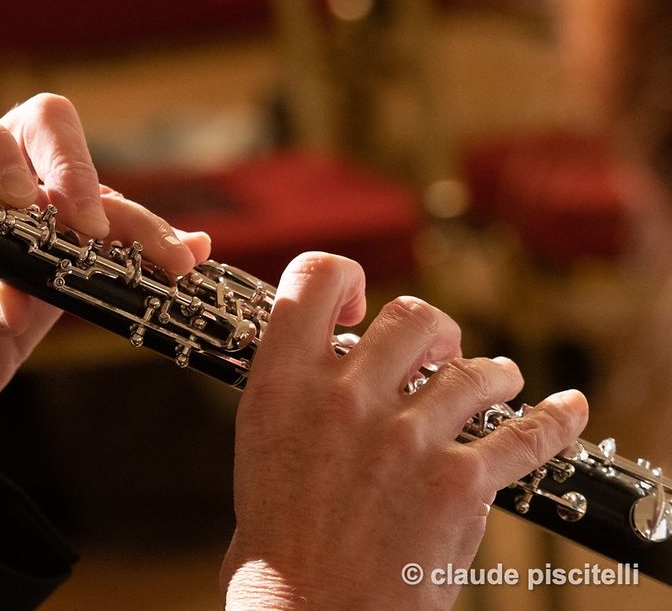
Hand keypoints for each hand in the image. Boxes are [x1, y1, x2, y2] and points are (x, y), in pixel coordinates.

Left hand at [0, 90, 209, 515]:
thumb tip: (18, 303)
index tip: (10, 199)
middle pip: (40, 128)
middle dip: (71, 165)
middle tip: (86, 223)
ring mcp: (31, 220)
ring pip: (92, 192)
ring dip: (133, 221)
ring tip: (171, 259)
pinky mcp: (63, 264)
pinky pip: (115, 244)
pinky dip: (153, 246)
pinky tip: (191, 254)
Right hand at [220, 253, 587, 609]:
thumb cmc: (277, 547)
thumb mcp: (259, 447)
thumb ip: (294, 397)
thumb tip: (327, 369)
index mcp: (283, 384)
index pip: (316, 279)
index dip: (346, 279)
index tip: (360, 307)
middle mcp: (344, 398)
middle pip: (410, 317)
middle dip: (434, 331)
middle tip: (437, 354)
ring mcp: (404, 437)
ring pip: (474, 371)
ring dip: (492, 373)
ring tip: (497, 380)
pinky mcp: (457, 483)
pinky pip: (525, 435)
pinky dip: (554, 420)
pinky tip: (566, 411)